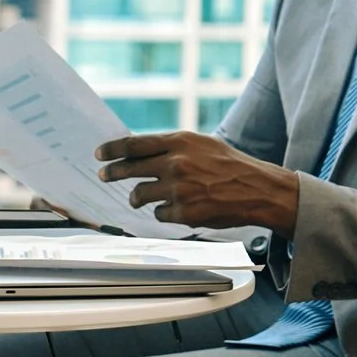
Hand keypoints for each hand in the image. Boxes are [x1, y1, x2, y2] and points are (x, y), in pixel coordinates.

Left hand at [96, 132, 300, 234]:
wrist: (257, 189)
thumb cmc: (230, 165)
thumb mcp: (201, 144)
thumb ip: (172, 147)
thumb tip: (141, 151)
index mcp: (179, 142)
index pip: (134, 144)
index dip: (112, 150)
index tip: (100, 154)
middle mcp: (176, 164)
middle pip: (130, 169)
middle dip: (112, 173)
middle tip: (103, 175)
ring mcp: (179, 189)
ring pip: (140, 195)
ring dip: (137, 197)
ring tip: (139, 198)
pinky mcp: (184, 212)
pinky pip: (159, 214)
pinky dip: (163, 212)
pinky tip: (176, 208)